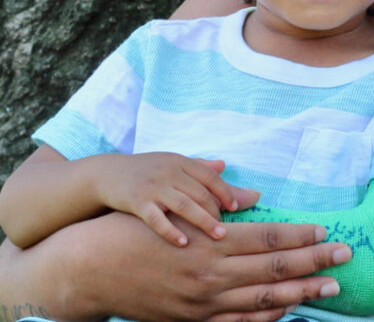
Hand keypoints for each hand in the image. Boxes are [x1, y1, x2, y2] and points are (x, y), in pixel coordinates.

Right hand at [1, 211, 352, 321]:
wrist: (91, 268)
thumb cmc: (137, 230)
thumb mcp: (177, 209)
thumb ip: (220, 204)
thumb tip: (257, 196)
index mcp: (211, 242)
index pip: (268, 238)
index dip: (301, 237)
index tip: (327, 232)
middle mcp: (212, 273)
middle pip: (274, 268)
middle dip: (315, 262)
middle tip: (346, 256)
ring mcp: (203, 302)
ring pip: (264, 298)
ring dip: (301, 292)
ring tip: (331, 286)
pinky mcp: (194, 320)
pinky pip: (238, 321)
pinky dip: (267, 316)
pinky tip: (289, 308)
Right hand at [96, 153, 254, 246]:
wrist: (106, 174)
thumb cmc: (146, 171)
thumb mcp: (172, 163)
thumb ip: (198, 167)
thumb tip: (225, 166)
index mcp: (181, 162)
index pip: (210, 176)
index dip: (226, 192)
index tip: (236, 208)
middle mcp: (169, 172)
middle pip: (201, 193)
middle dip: (217, 212)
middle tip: (229, 231)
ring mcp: (153, 186)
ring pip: (185, 205)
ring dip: (203, 221)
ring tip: (218, 237)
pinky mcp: (137, 201)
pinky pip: (157, 218)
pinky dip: (171, 231)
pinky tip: (183, 243)